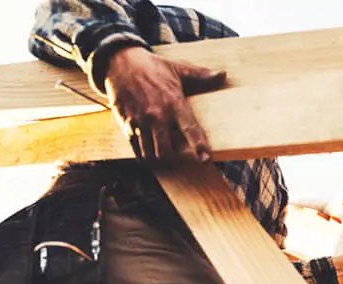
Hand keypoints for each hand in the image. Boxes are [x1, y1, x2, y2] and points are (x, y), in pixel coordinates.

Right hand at [104, 47, 226, 161]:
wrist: (120, 62)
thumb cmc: (152, 67)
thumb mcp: (178, 69)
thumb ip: (201, 75)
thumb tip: (222, 75)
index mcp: (173, 103)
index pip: (190, 129)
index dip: (198, 146)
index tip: (206, 159)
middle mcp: (157, 115)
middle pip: (166, 151)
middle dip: (173, 161)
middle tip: (179, 161)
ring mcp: (140, 122)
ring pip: (150, 154)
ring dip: (158, 161)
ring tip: (164, 160)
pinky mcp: (127, 125)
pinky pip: (136, 149)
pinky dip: (143, 156)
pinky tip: (148, 153)